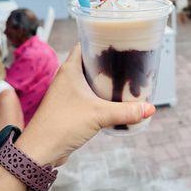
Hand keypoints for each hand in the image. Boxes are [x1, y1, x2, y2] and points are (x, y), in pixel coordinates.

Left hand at [16, 43, 154, 166]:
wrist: (40, 150)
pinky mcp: (69, 106)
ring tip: (124, 79)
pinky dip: (99, 94)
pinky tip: (112, 99)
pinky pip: (87, 94)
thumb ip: (125, 111)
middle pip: (89, 62)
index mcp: (70, 69)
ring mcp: (67, 92)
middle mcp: (67, 77)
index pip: (84, 45)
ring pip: (88, 79)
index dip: (100, 40)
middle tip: (127, 62)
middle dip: (107, 62)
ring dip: (104, 80)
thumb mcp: (99, 115)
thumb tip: (149, 109)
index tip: (117, 40)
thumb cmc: (62, 125)